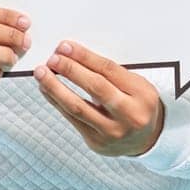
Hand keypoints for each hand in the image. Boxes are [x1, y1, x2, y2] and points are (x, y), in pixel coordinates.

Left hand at [34, 40, 165, 156]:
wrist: (147, 139)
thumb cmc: (138, 105)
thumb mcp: (136, 85)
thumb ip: (110, 73)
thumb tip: (73, 56)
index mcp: (142, 94)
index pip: (109, 70)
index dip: (85, 57)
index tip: (66, 47)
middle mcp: (129, 115)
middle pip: (95, 87)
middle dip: (71, 70)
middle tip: (53, 59)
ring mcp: (112, 132)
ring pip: (78, 107)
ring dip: (55, 88)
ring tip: (42, 74)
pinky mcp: (96, 142)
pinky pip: (72, 119)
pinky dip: (57, 102)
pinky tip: (47, 90)